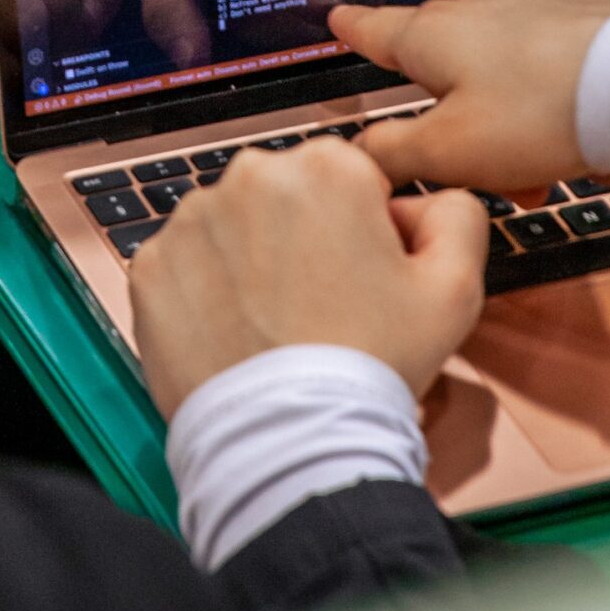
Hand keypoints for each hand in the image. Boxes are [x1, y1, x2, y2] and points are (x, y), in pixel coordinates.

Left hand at [129, 136, 486, 417]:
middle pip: (285, 194)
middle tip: (320, 305)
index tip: (360, 276)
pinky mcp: (153, 266)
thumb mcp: (456, 289)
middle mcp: (252, 176)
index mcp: (328, 167)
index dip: (361, 228)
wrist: (292, 443)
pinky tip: (234, 332)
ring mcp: (193, 220)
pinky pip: (185, 264)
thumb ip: (456, 216)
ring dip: (250, 259)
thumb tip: (424, 201)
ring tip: (275, 325)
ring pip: (233, 226)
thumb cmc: (371, 367)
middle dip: (302, 236)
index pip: (348, 177)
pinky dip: (204, 292)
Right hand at [330, 0, 609, 193]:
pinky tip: (567, 142)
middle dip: (451, 118)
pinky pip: (542, 64)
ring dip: (503, 123)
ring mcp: (529, 7)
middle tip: (473, 170)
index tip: (338, 19)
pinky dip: (543, 104)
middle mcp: (475, 9)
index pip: (376, 31)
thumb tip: (355, 154)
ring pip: (496, 70)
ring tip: (534, 174)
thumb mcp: (449, 152)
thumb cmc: (540, 114)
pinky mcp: (577, 17)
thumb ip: (393, 153)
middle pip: (441, 61)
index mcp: (431, 35)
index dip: (354, 32)